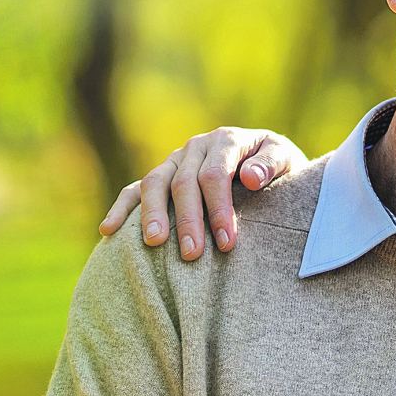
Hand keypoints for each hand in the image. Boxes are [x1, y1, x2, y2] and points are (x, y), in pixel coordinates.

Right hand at [98, 128, 307, 258]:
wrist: (272, 166)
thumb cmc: (282, 170)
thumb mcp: (288, 161)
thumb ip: (271, 165)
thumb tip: (250, 178)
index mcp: (226, 141)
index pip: (215, 175)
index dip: (219, 209)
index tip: (227, 243)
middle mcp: (196, 147)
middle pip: (184, 182)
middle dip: (187, 219)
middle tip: (192, 255)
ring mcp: (175, 161)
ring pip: (155, 183)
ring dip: (152, 214)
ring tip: (154, 243)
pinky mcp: (162, 176)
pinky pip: (135, 189)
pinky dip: (121, 208)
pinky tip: (108, 230)